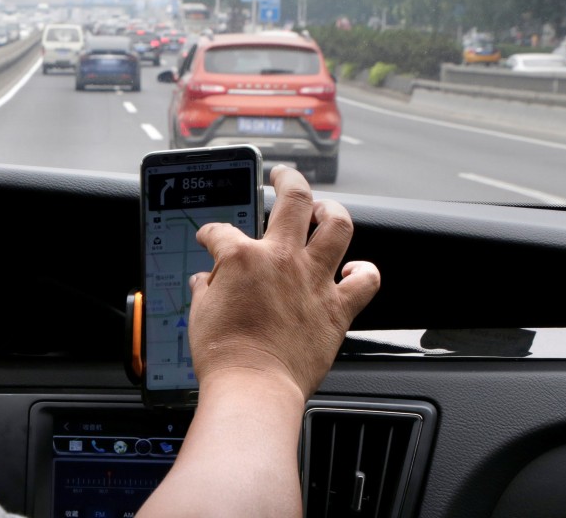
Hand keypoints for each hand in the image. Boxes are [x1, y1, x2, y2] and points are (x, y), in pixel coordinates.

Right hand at [187, 164, 379, 399]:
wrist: (254, 388)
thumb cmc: (224, 355)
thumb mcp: (200, 314)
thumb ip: (205, 290)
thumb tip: (203, 282)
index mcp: (241, 257)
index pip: (220, 231)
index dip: (210, 233)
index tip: (209, 239)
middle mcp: (281, 258)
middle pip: (294, 198)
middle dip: (287, 178)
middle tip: (282, 176)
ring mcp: (313, 280)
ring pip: (338, 225)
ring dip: (333, 212)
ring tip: (325, 210)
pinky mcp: (336, 308)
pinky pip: (366, 281)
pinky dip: (364, 272)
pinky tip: (354, 270)